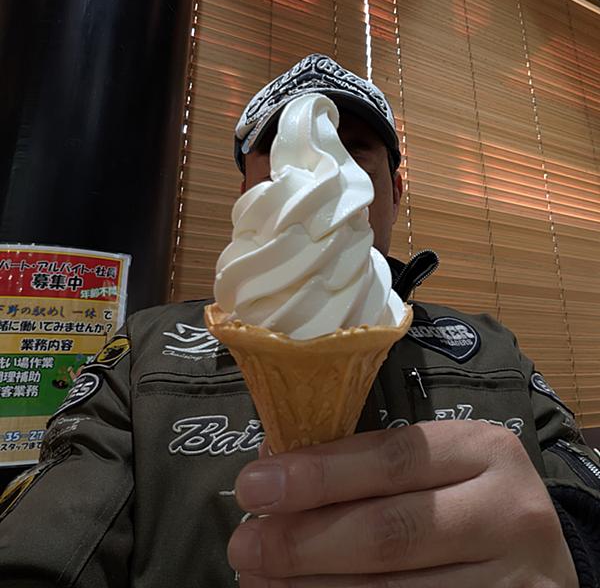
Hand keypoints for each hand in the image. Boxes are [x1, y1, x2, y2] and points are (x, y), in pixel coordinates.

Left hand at [228, 421, 577, 586]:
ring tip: (263, 582)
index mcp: (483, 449)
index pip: (391, 459)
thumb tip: (275, 467)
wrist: (533, 558)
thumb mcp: (430, 468)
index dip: (318, 475)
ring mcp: (516, 578)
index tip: (253, 486)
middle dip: (306, 541)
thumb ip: (364, 465)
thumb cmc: (462, 500)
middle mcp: (509, 509)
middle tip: (246, 546)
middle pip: (392, 531)